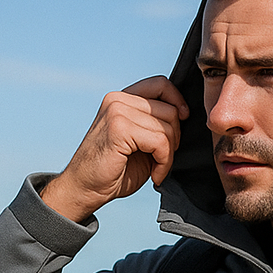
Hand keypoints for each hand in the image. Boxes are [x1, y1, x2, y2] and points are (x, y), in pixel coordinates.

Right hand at [40, 75, 189, 222]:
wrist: (86, 189)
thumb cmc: (115, 169)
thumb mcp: (140, 141)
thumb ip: (156, 123)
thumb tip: (185, 114)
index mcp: (122, 99)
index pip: (160, 84)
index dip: (178, 101)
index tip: (183, 121)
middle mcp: (117, 100)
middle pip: (170, 110)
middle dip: (175, 139)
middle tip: (162, 159)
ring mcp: (117, 112)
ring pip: (168, 128)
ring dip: (169, 155)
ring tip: (157, 168)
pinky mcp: (119, 129)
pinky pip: (160, 142)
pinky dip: (164, 162)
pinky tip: (154, 175)